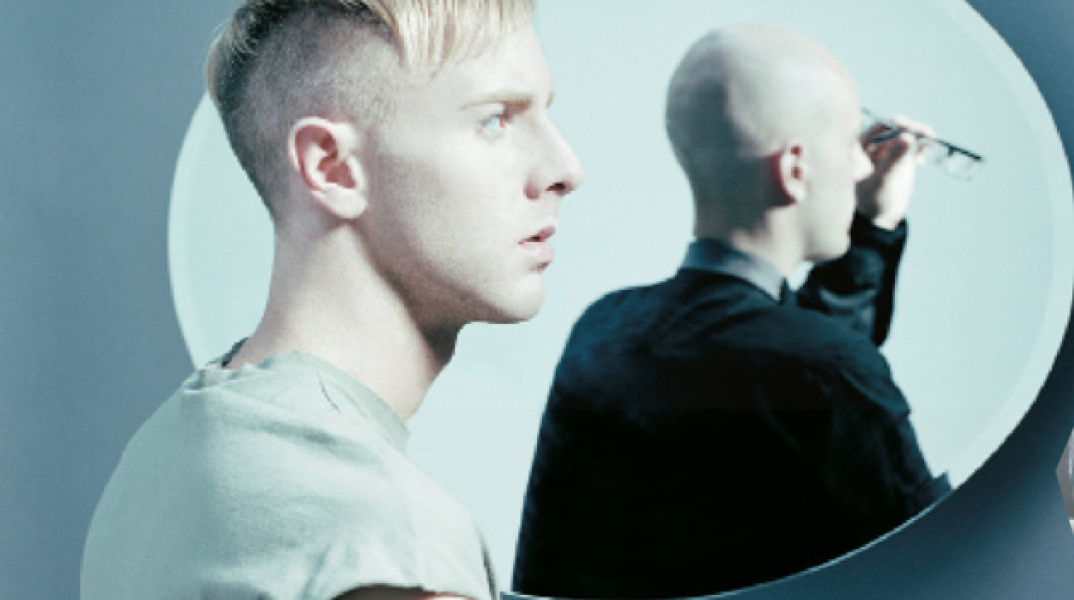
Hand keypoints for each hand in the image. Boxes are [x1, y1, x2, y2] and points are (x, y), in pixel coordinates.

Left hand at [856, 115, 934, 229]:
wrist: (879, 217)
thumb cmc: (870, 200)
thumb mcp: (881, 179)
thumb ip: (893, 159)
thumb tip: (908, 136)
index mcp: (857, 148)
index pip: (875, 129)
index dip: (890, 124)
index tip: (905, 125)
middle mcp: (872, 146)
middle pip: (892, 129)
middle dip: (908, 128)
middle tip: (923, 132)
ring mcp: (888, 151)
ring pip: (904, 134)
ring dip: (918, 133)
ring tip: (930, 137)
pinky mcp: (902, 157)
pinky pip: (913, 144)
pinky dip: (922, 142)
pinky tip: (930, 144)